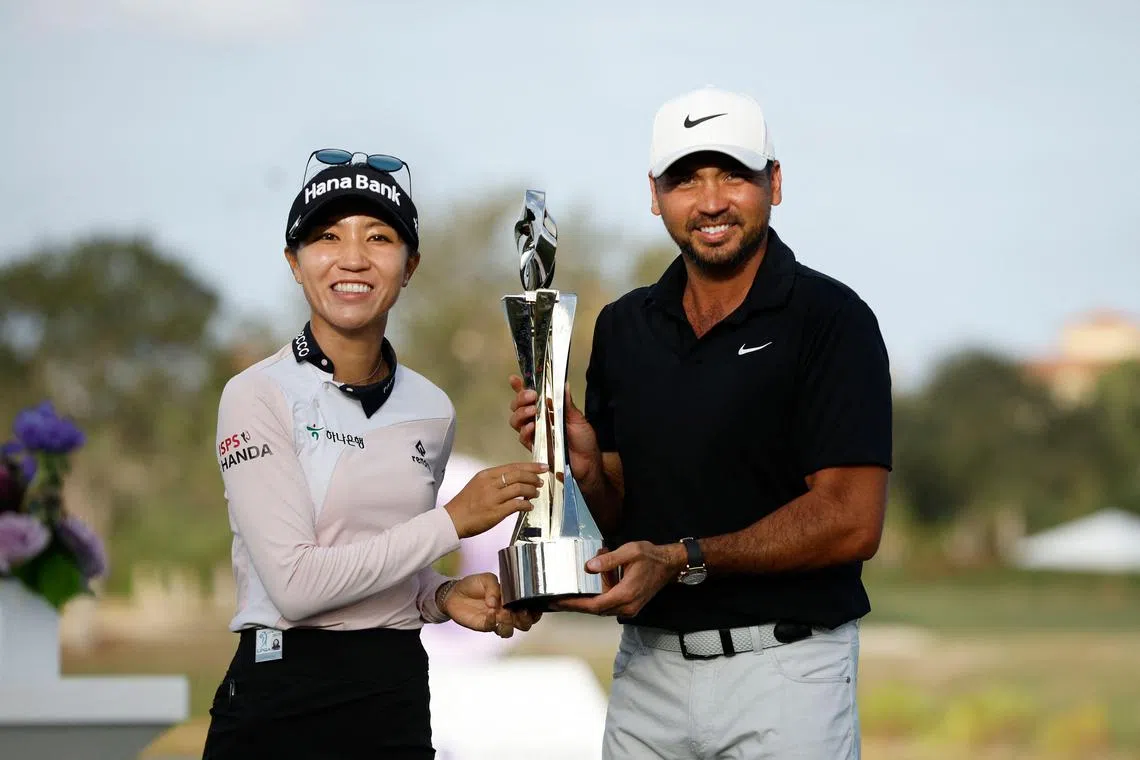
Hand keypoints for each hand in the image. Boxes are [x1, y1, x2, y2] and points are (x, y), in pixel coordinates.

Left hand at [442, 573, 542, 637]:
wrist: (455, 592)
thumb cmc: (473, 585)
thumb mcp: (487, 579)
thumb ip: (494, 587)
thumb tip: (496, 602)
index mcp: (512, 600)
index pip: (530, 610)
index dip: (535, 611)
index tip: (533, 606)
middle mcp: (507, 612)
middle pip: (525, 624)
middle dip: (525, 620)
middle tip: (520, 611)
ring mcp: (496, 621)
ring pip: (509, 631)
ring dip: (509, 624)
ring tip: (503, 614)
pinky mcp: (484, 625)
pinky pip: (492, 627)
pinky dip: (492, 621)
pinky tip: (489, 612)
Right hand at [444, 462, 546, 538]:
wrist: (452, 520)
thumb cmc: (464, 505)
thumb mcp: (477, 485)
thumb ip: (494, 482)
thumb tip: (514, 481)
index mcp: (486, 475)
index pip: (512, 466)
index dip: (530, 466)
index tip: (541, 467)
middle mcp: (490, 484)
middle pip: (518, 475)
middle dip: (533, 477)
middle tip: (541, 481)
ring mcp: (493, 498)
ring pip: (519, 488)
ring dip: (531, 490)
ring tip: (535, 493)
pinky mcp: (496, 512)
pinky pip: (517, 505)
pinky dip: (526, 505)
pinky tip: (529, 507)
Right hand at [508, 375, 602, 490]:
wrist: (588, 463)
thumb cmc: (584, 440)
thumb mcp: (577, 419)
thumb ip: (567, 403)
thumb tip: (564, 384)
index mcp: (547, 410)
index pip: (530, 397)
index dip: (519, 387)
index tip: (514, 379)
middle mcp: (538, 420)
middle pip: (518, 407)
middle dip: (520, 398)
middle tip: (531, 396)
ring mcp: (535, 434)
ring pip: (516, 421)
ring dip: (521, 413)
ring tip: (532, 411)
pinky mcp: (535, 447)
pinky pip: (523, 438)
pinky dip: (525, 431)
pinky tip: (532, 427)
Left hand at [553, 541, 684, 617]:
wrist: (669, 564)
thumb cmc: (651, 557)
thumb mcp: (629, 552)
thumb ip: (608, 560)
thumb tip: (589, 567)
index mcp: (625, 594)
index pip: (594, 605)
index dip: (575, 605)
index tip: (560, 602)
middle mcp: (627, 606)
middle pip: (595, 611)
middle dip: (575, 606)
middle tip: (556, 602)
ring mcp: (629, 608)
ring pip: (602, 609)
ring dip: (586, 602)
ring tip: (568, 595)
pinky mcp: (630, 605)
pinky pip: (609, 605)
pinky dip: (598, 597)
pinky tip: (592, 585)